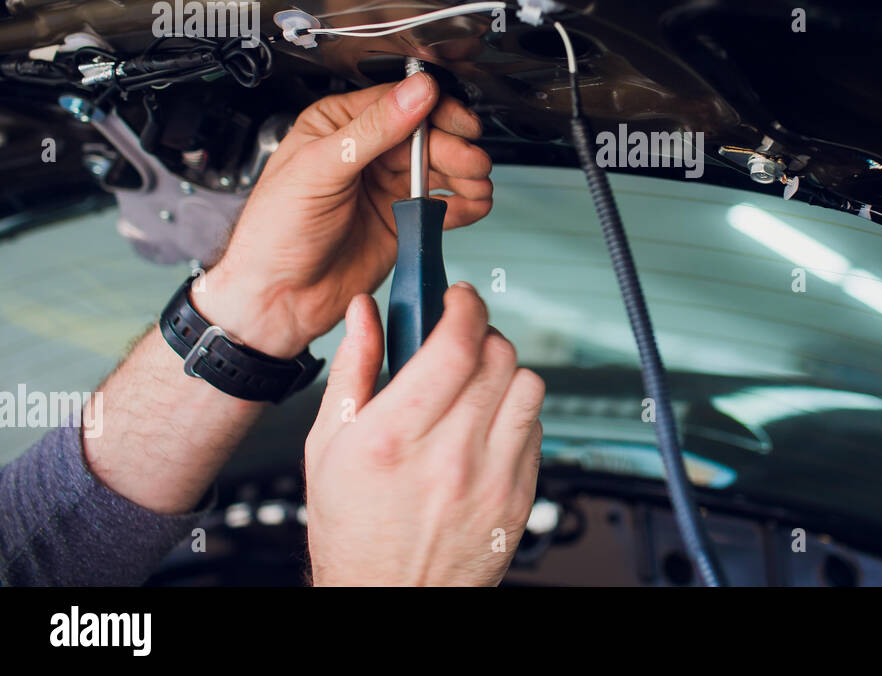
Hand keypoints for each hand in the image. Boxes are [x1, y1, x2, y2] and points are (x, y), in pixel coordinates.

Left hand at [199, 73, 491, 355]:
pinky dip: (462, 205)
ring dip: (465, 176)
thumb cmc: (274, 233)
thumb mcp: (321, 169)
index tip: (460, 123)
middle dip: (455, 149)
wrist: (278, 299)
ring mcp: (385, 188)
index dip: (434, 111)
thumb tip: (415, 93)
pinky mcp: (400, 221)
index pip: (397, 104)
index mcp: (338, 127)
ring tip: (478, 185)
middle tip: (473, 162)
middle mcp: (365, 153)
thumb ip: (373, 130)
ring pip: (439, 170)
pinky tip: (474, 205)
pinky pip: (440, 207)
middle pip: (426, 138)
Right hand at [304, 286, 544, 586]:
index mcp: (395, 436)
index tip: (458, 298)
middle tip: (460, 342)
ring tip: (477, 384)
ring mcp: (491, 478)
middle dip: (481, 335)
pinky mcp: (519, 496)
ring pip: (529, 386)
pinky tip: (486, 426)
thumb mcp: (329, 445)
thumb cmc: (353, 530)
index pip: (455, 345)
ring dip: (505, 372)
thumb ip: (354, 368)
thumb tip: (365, 313)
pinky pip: (536, 428)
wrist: (388, 600)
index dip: (463, 306)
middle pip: (498, 356)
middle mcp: (449, 456)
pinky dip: (516, 415)